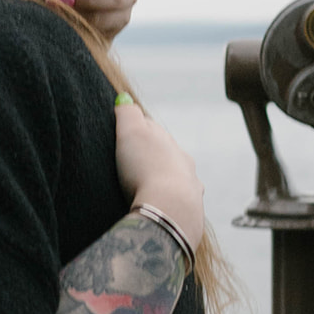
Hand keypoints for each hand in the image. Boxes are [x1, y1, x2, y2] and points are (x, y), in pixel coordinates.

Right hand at [113, 100, 203, 250]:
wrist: (170, 210)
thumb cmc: (146, 170)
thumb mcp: (131, 133)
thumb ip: (127, 114)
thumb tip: (125, 99)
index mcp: (169, 143)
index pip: (152, 131)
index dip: (136, 132)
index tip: (123, 138)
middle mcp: (183, 163)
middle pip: (166, 155)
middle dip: (152, 158)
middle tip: (132, 166)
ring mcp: (190, 188)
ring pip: (176, 180)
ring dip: (163, 182)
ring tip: (146, 191)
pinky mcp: (190, 214)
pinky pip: (178, 205)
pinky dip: (169, 204)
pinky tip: (160, 210)